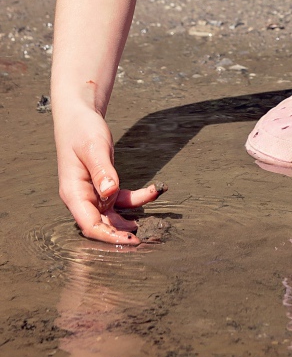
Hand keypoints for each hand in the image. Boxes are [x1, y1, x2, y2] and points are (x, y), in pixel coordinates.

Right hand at [55, 105, 165, 244]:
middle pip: (101, 225)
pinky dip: (136, 198)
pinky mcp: (102, 186)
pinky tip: (153, 191)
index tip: (131, 240)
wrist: (79, 116)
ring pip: (112, 215)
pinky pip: (120, 198)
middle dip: (121, 234)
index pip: (90, 224)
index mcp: (74, 192)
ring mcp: (92, 193)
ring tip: (151, 223)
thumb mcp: (93, 147)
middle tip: (146, 240)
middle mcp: (81, 197)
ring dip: (130, 218)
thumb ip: (102, 170)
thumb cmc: (82, 129)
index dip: (109, 236)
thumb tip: (110, 192)